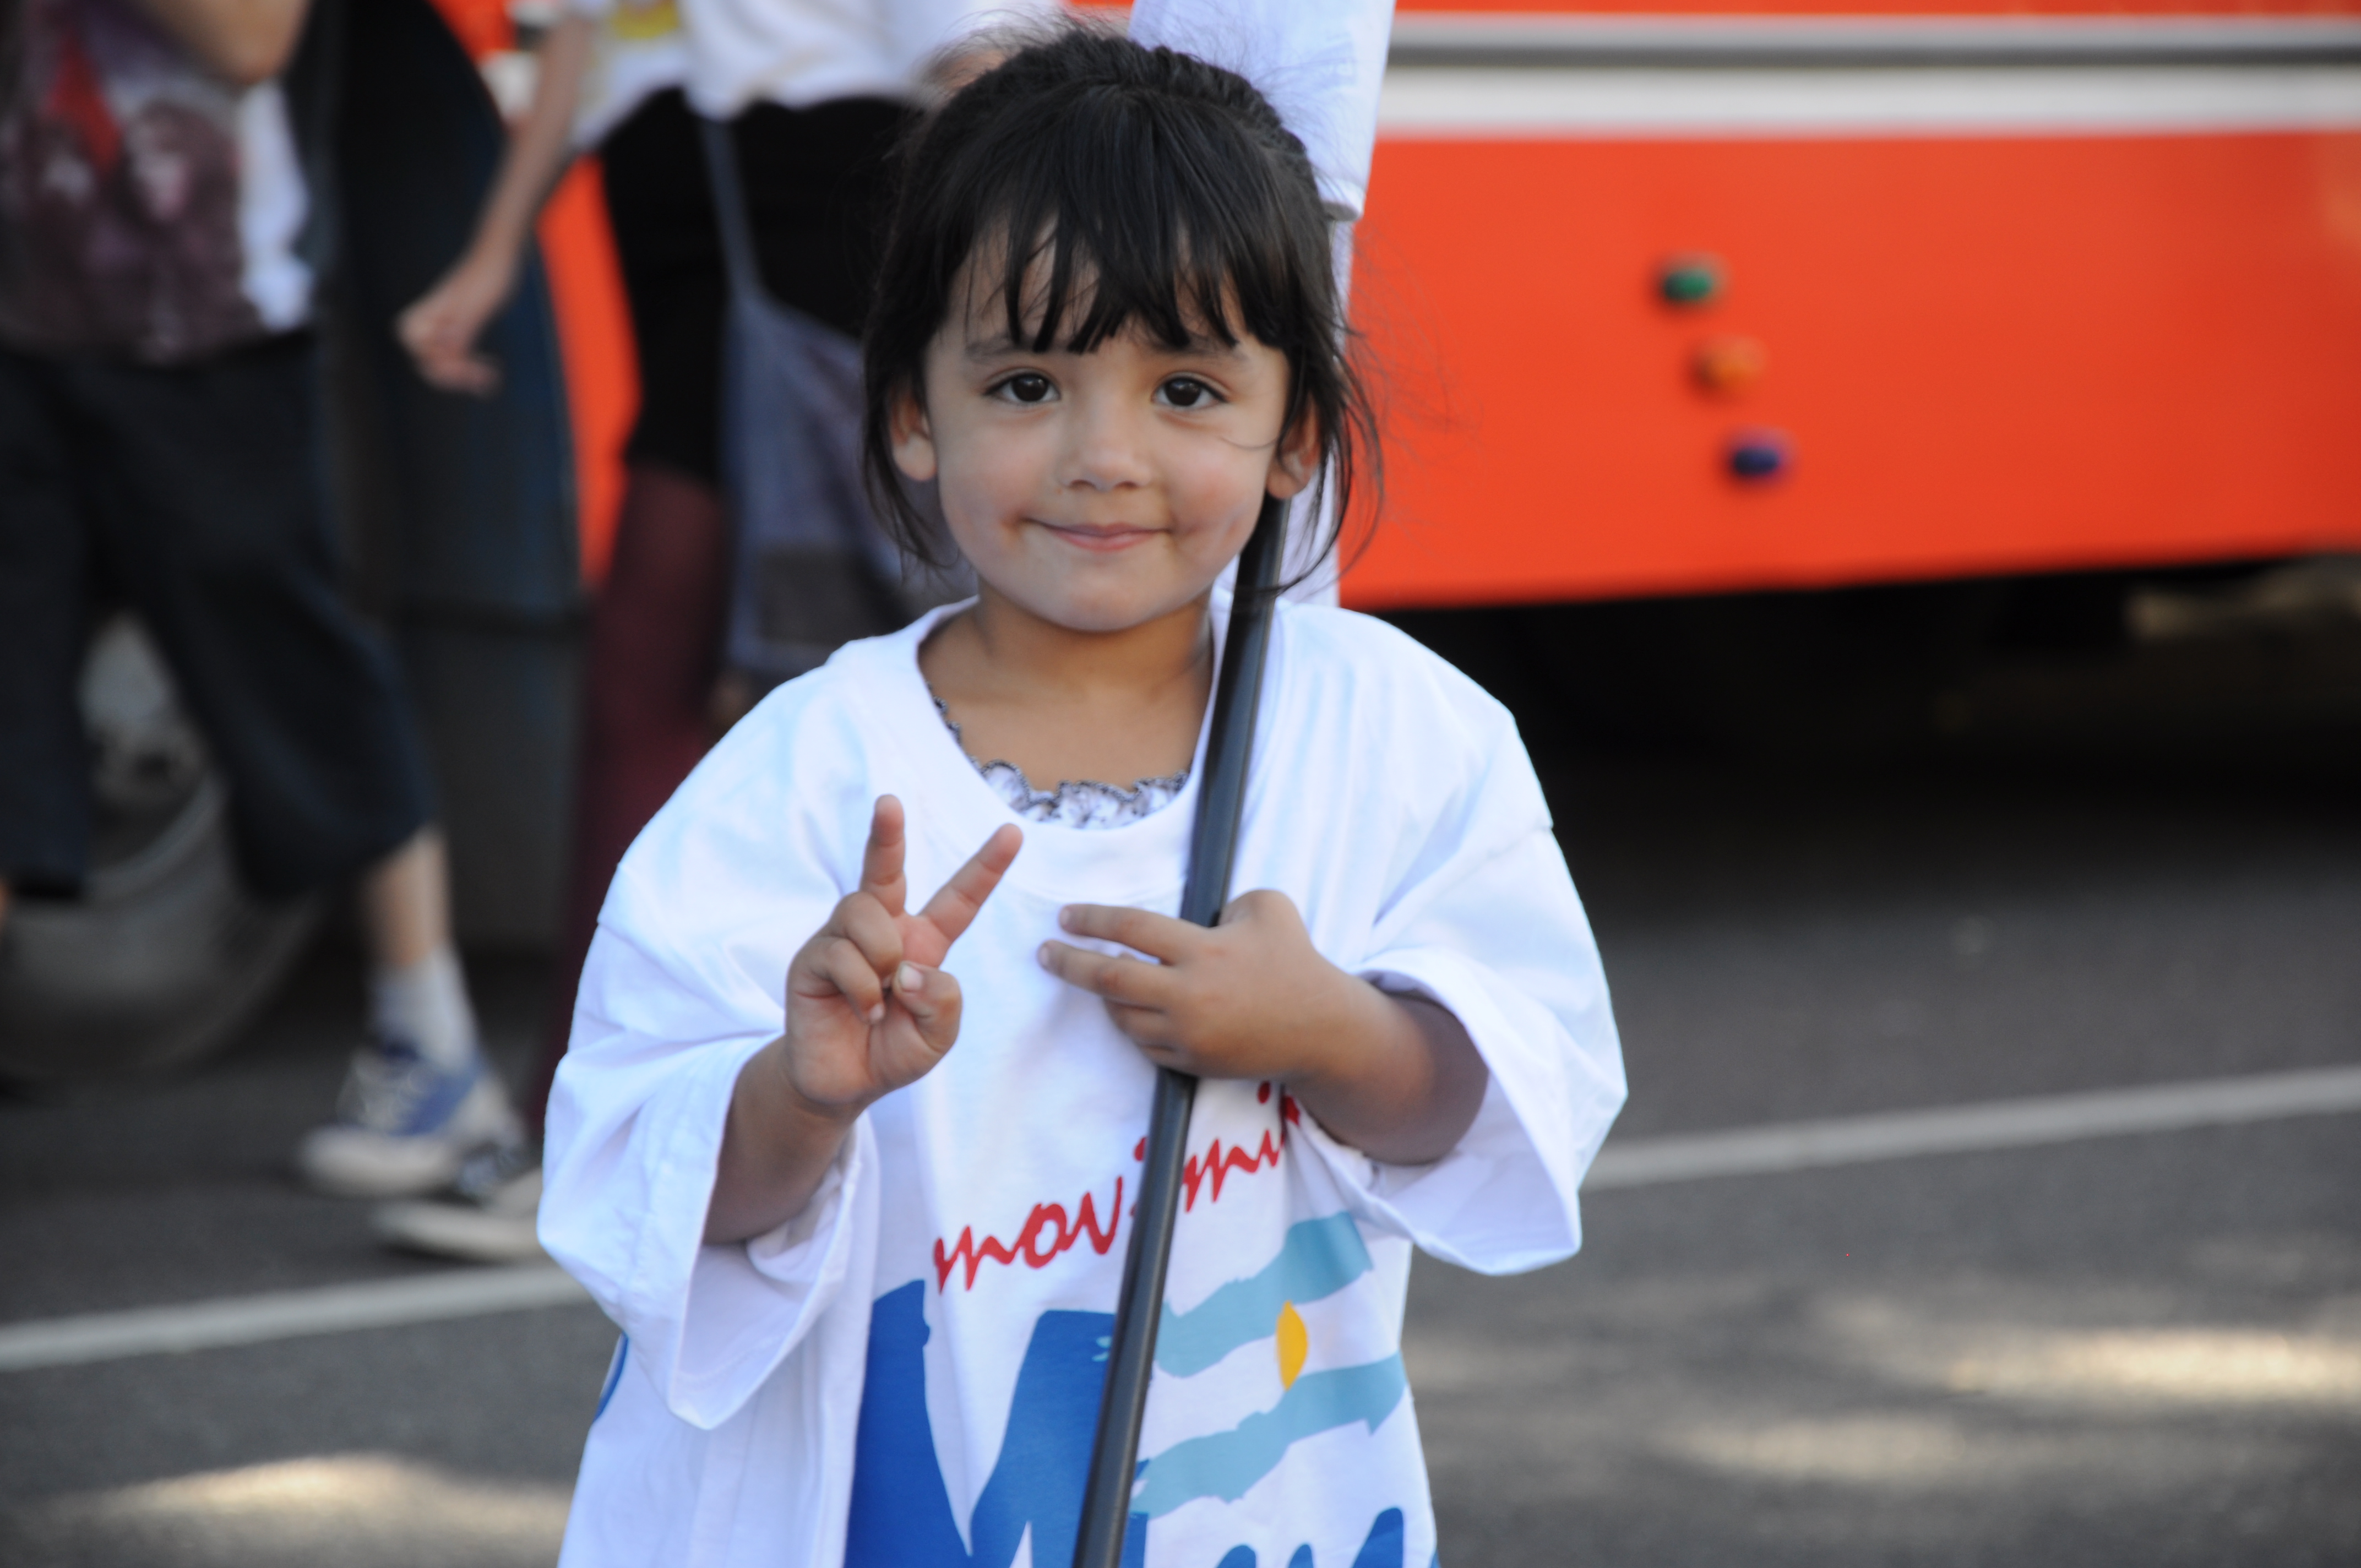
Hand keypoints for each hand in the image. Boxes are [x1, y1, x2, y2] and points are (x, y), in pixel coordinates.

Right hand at [396, 246, 516, 394]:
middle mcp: (434, 319)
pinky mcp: (461, 328)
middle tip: (481, 380)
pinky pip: (458, 355)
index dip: (435, 359)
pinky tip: (491, 372)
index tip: (465, 361)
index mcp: (431, 310)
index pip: (414, 343)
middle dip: (451, 374)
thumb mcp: (478, 302)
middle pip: (426, 358)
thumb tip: (444, 348)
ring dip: (463, 376)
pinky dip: (471, 368)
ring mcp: (446, 324)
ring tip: (489, 381)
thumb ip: (461, 326)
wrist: (501, 255)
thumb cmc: (489, 272)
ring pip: (442, 360)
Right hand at [781, 796, 1021, 1113]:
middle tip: (889, 802)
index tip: (1013, 832)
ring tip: (881, 998)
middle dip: (887, 834)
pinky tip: (863, 1011)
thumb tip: (907, 969)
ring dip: (881, 956)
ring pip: (865, 912)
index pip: (960, 898)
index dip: (986, 866)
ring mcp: (843, 939)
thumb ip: (943, 1001)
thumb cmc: (893, 1050)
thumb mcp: (939, 1034)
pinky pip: (842, 954)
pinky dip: (862, 989)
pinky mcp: (812, 959)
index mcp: (924, 941)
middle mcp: (883, 929)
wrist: (842, 1083)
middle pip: (886, 869)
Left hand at [1042, 890, 1491, 1163]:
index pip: (1132, 929)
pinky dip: (1133, 1026)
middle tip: (1045, 952)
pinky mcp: (1192, 1063)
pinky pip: (1145, 1044)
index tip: (1066, 915)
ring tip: (1096, 980)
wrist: (1320, 1029)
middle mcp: (1189, 994)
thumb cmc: (1294, 960)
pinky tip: (1131, 1011)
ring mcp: (1188, 1034)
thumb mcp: (1267, 906)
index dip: (1093, 919)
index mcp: (1203, 950)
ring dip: (1104, 998)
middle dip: (1069, 963)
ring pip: (1122, 1018)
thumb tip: (1197, 912)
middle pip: (1109, 979)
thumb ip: (1226, 899)